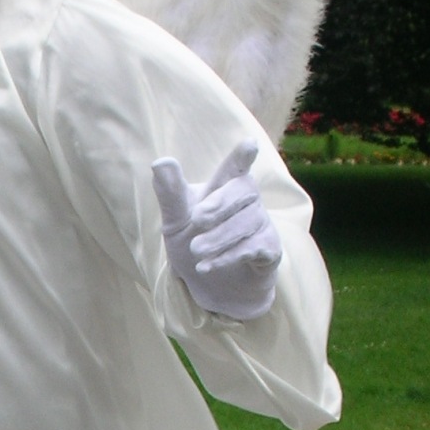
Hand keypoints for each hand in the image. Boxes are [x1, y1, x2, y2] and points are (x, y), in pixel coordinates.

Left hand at [151, 138, 281, 321]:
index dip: (241, 157)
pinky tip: (205, 266)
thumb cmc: (194, 242)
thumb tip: (160, 162)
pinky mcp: (269, 250)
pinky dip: (228, 257)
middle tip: (196, 219)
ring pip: (247, 223)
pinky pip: (255, 248)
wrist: (212, 286)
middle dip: (219, 204)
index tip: (249, 144)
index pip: (235, 167)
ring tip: (195, 250)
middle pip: (243, 190)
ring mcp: (261, 224)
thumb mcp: (176, 221)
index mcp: (224, 187)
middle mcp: (247, 201)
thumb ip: (170, 194)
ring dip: (218, 238)